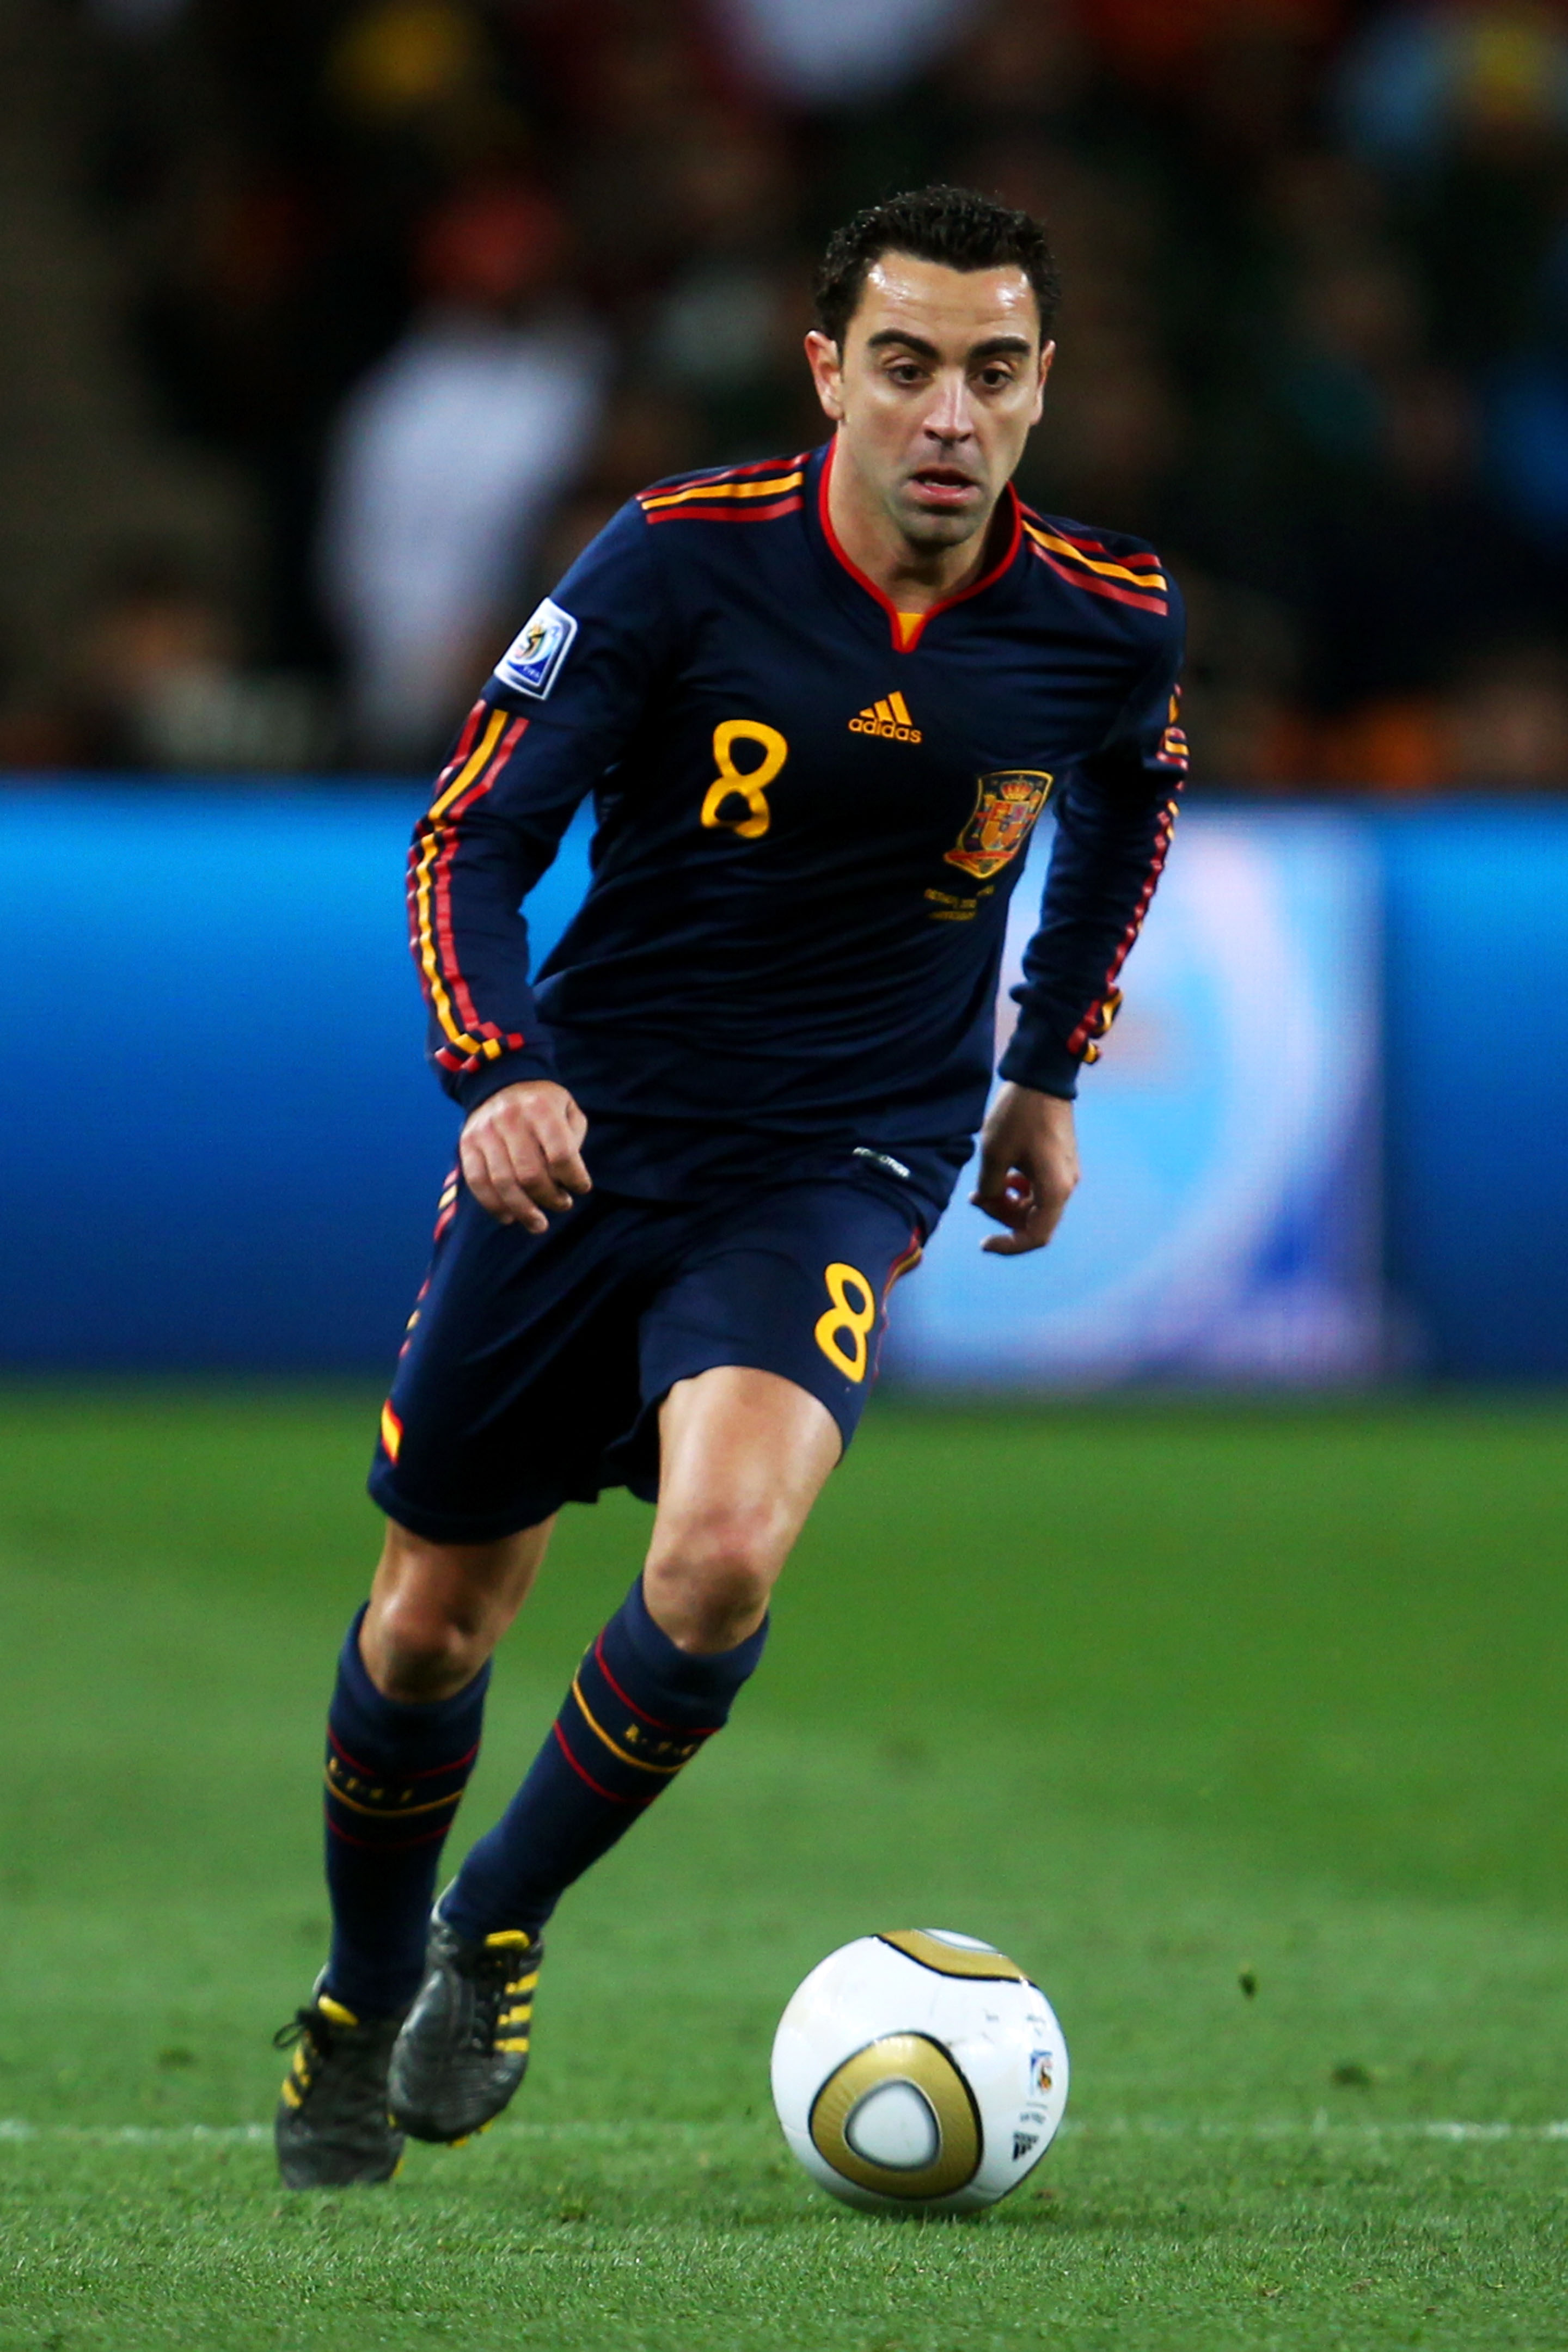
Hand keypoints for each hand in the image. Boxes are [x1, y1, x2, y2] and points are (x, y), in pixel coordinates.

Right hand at [459, 1080, 589, 1231]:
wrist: (501, 1081)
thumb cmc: (544, 1105)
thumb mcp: (568, 1109)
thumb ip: (573, 1141)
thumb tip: (566, 1180)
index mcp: (540, 1107)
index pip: (560, 1154)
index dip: (574, 1178)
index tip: (582, 1188)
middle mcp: (510, 1118)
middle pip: (531, 1173)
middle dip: (550, 1198)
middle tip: (563, 1204)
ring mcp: (485, 1131)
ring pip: (503, 1183)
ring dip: (524, 1210)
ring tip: (539, 1223)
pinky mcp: (467, 1143)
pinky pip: (478, 1182)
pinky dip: (494, 1205)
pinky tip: (510, 1217)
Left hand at [971, 1083, 1079, 1255]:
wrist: (1041, 1079)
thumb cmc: (1018, 1116)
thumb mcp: (994, 1155)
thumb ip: (990, 1188)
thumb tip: (988, 1202)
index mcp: (1054, 1189)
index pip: (1035, 1236)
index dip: (1009, 1245)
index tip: (984, 1243)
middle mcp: (1066, 1186)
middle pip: (1033, 1221)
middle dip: (1002, 1216)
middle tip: (977, 1198)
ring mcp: (1065, 1174)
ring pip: (1034, 1205)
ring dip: (1008, 1202)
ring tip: (983, 1188)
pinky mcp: (1059, 1162)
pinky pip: (1039, 1188)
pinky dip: (1018, 1189)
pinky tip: (1001, 1175)